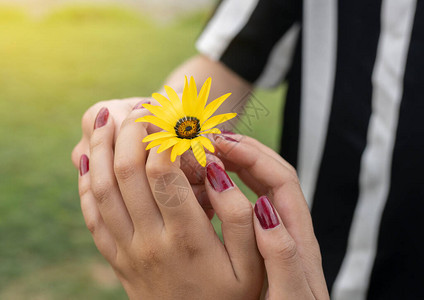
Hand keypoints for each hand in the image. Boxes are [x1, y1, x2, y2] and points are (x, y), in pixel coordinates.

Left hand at [77, 107, 263, 298]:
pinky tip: (87, 159)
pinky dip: (85, 183)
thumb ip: (240, 216)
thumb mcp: (252, 262)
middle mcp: (150, 240)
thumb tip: (217, 171)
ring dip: (100, 148)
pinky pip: (92, 215)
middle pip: (127, 172)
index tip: (170, 117)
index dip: (163, 138)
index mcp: (187, 237)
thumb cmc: (230, 296)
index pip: (164, 174)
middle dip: (131, 132)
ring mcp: (128, 249)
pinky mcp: (116, 257)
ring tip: (105, 118)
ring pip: (102, 188)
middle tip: (139, 106)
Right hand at [213, 133, 328, 299]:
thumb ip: (281, 254)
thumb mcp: (290, 292)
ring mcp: (280, 230)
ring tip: (211, 154)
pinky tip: (214, 186)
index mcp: (298, 234)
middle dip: (245, 150)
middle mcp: (291, 226)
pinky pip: (252, 200)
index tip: (222, 144)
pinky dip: (234, 186)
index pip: (281, 179)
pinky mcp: (268, 238)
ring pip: (262, 185)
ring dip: (239, 164)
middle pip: (273, 173)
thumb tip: (262, 211)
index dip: (253, 156)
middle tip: (213, 139)